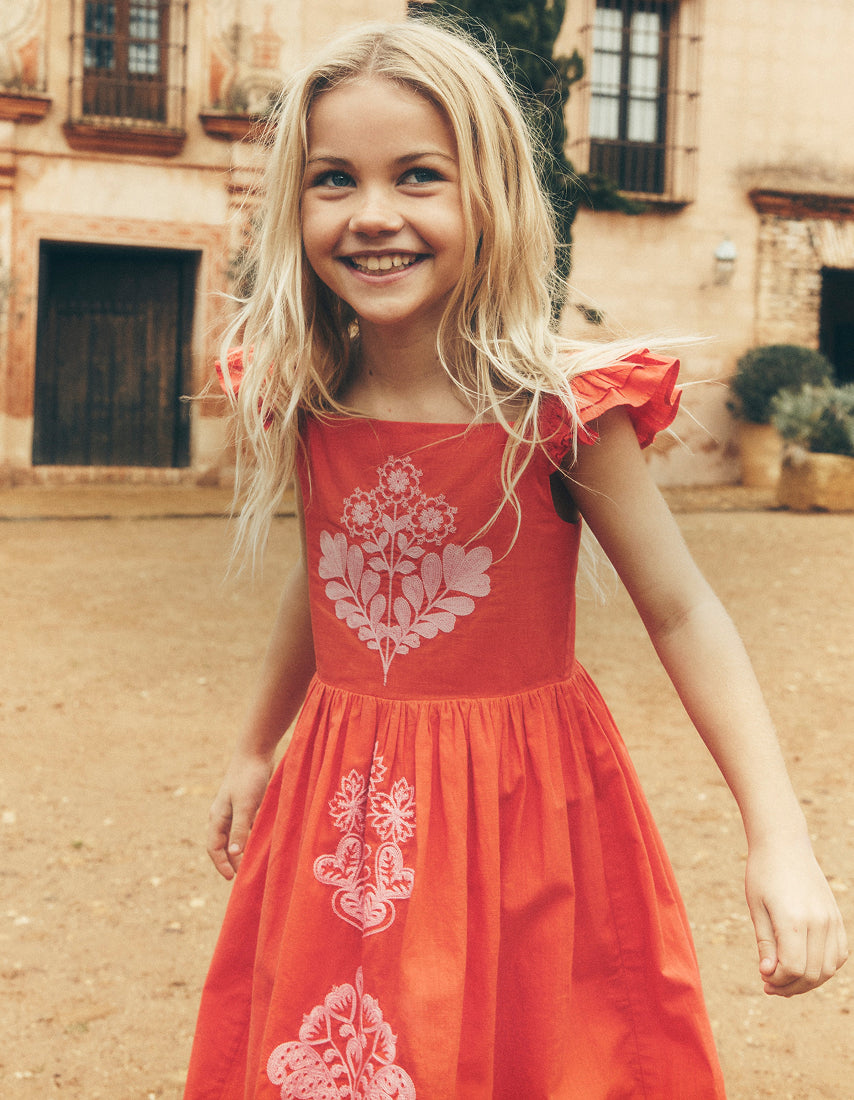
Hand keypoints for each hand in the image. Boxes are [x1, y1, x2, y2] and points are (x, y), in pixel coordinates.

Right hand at [206, 750, 274, 879]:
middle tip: (244, 876)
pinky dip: (251, 837)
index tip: (233, 878)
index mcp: (217, 817)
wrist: (256, 752)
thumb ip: (240, 829)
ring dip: (242, 850)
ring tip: (253, 864)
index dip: (222, 864)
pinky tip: (263, 843)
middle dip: (231, 861)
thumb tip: (234, 853)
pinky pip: (246, 827)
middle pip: (223, 845)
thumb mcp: (245, 805)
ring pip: (235, 836)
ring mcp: (235, 810)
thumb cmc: (249, 777)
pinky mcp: (247, 804)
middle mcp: (223, 815)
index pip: (214, 848)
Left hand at [746, 833, 847, 995]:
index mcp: (793, 920)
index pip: (793, 968)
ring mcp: (831, 920)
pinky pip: (839, 954)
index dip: (778, 980)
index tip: (762, 977)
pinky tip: (805, 965)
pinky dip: (825, 967)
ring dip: (808, 981)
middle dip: (790, 986)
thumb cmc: (763, 873)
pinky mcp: (837, 918)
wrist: (784, 845)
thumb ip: (765, 943)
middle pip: (812, 973)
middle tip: (770, 985)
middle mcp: (818, 922)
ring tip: (786, 978)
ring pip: (829, 968)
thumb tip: (769, 974)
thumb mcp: (756, 908)